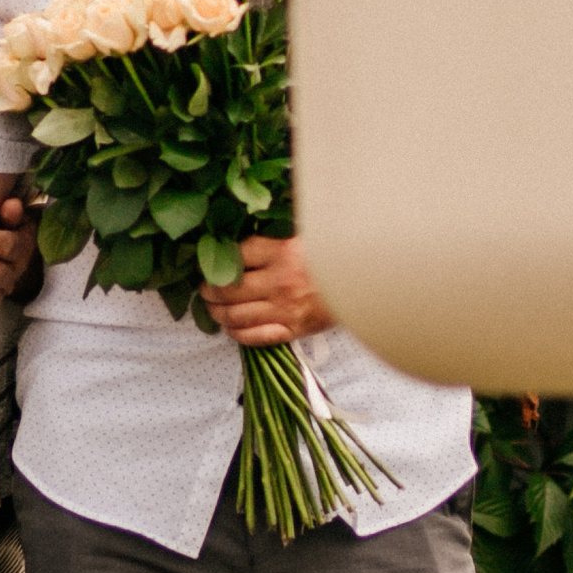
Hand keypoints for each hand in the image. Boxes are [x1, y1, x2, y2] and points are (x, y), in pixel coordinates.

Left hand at [200, 233, 334, 349]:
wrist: (368, 283)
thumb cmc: (337, 256)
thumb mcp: (306, 236)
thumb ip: (277, 237)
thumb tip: (245, 239)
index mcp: (283, 253)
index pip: (237, 256)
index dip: (220, 261)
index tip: (213, 264)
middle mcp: (280, 282)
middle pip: (228, 289)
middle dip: (209, 291)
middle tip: (205, 290)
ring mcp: (285, 309)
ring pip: (236, 315)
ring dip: (217, 313)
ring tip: (213, 308)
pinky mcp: (293, 329)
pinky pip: (255, 337)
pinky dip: (237, 333)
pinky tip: (230, 327)